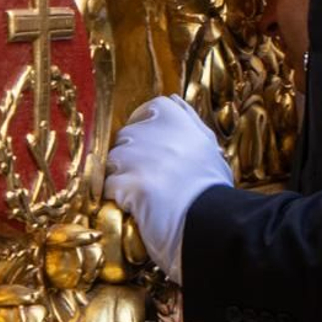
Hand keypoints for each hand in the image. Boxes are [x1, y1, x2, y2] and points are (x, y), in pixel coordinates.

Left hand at [103, 95, 232, 284]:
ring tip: (145, 193)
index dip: (146, 126)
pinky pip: (109, 186)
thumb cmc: (212, 186)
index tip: (153, 144)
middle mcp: (152, 132)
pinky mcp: (126, 183)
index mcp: (175, 118)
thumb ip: (188, 118)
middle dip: (132, 154)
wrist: (212, 221)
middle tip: (152, 176)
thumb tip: (173, 99)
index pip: (148, 109)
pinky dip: (118, 197)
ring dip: (123, 175)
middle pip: (126, 135)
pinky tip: (137, 205)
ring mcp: (136, 157)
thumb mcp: (208, 144)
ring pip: (113, 160)